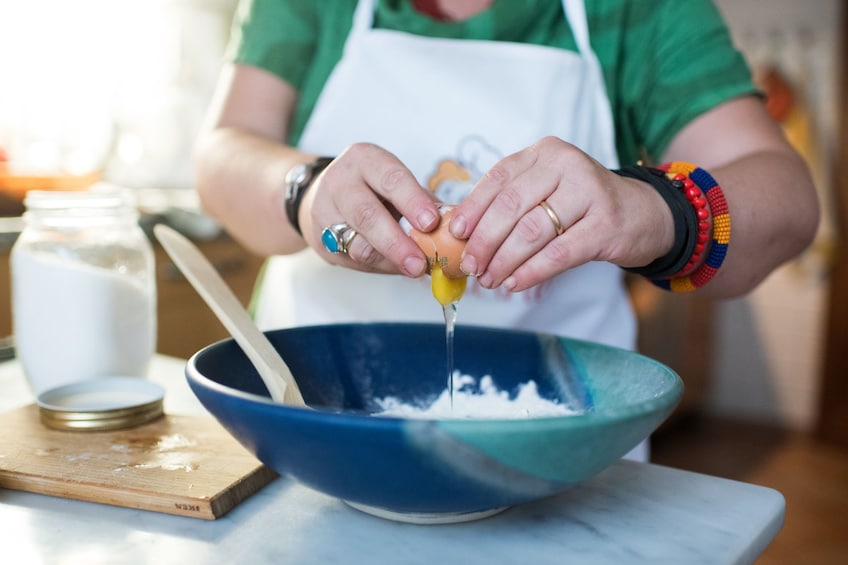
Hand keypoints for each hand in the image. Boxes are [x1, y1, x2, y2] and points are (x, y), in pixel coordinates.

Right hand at [299, 142, 440, 276]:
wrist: (321, 194)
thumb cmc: (372, 188)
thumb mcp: (395, 182)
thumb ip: (423, 202)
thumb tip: (455, 227)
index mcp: (365, 160)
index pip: (391, 179)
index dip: (413, 201)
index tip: (432, 223)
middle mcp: (340, 182)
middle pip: (367, 215)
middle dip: (397, 242)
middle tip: (420, 263)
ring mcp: (325, 212)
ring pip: (358, 244)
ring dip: (390, 260)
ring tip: (415, 269)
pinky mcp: (321, 241)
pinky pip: (354, 260)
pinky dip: (380, 266)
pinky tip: (396, 267)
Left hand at [449, 136, 674, 291]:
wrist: (643, 213)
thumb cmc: (583, 204)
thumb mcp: (548, 189)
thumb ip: (511, 202)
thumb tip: (463, 233)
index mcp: (545, 153)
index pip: (498, 179)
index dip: (473, 208)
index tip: (455, 234)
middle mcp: (567, 165)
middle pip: (511, 206)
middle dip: (484, 241)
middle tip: (470, 266)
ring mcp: (589, 193)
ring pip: (531, 232)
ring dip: (504, 261)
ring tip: (490, 280)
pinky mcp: (605, 225)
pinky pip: (558, 253)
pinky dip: (531, 271)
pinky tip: (514, 283)